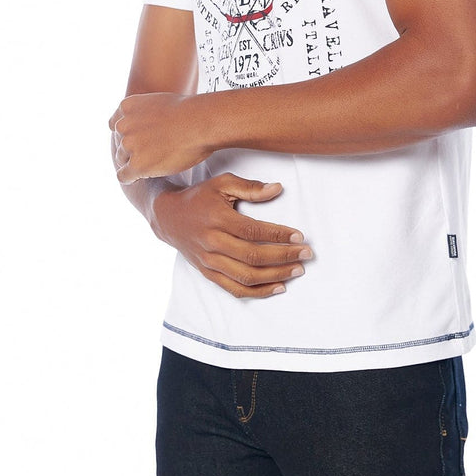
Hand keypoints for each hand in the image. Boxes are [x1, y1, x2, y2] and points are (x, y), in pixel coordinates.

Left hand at [109, 92, 206, 182]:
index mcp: (127, 107)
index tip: (143, 140)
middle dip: (133, 149)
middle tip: (153, 152)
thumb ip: (143, 113)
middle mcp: (123, 125)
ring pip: (122, 160)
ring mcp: (129, 145)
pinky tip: (145, 176)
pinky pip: (123, 176)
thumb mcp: (158, 102)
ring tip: (156, 161)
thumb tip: (143, 126)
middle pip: (119, 144)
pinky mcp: (137, 165)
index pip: (115, 126)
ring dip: (135, 163)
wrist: (201, 123)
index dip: (130, 135)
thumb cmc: (189, 113)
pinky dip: (132, 178)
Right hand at [152, 172, 312, 298]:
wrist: (169, 218)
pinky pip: (235, 289)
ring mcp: (210, 262)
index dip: (278, 235)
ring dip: (275, 276)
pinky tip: (278, 287)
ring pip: (246, 277)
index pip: (253, 231)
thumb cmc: (200, 197)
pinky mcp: (208, 274)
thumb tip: (277, 189)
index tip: (300, 236)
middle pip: (253, 257)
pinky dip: (258, 292)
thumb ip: (250, 188)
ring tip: (297, 270)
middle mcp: (213, 243)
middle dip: (284, 257)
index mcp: (218, 219)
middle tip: (307, 254)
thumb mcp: (222, 184)